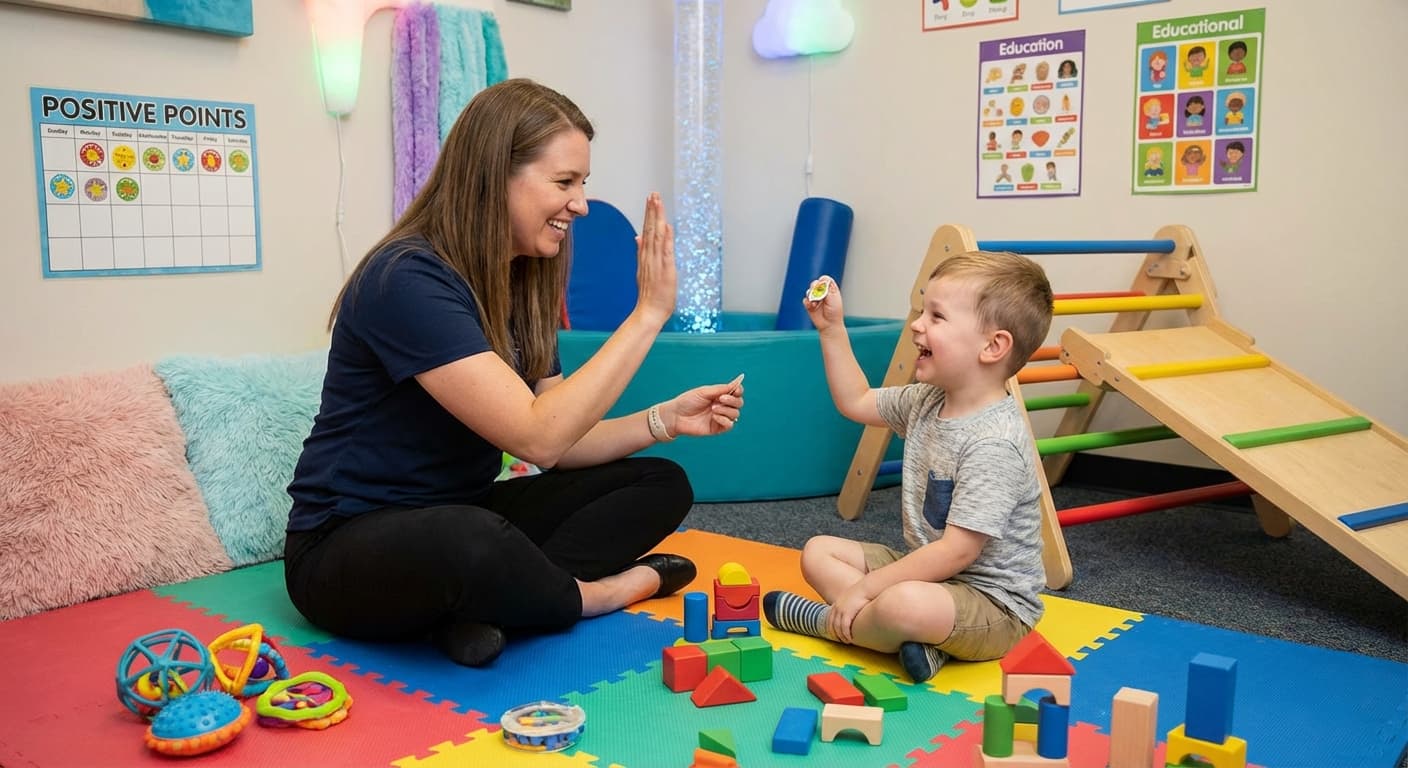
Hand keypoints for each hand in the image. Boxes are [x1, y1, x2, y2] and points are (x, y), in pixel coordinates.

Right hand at [634, 192, 675, 327]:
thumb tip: (638, 237)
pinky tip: (666, 226)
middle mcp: (649, 256)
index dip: (649, 214)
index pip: (646, 231)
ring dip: (657, 218)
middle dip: (652, 211)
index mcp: (645, 256)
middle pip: (650, 229)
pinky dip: (666, 239)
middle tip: (653, 194)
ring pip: (656, 236)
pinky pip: (665, 251)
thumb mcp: (644, 269)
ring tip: (657, 202)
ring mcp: (656, 262)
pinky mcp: (665, 270)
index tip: (650, 200)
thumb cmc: (650, 294)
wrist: (648, 312)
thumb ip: (641, 252)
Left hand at [662, 374, 743, 436]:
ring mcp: (720, 417)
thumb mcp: (704, 392)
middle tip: (720, 399)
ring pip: (735, 414)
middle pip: (739, 403)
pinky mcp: (717, 428)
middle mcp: (722, 406)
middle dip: (733, 400)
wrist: (676, 416)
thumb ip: (721, 388)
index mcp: (719, 395)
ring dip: (726, 410)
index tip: (736, 390)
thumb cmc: (687, 401)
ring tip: (713, 409)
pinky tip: (715, 417)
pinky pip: (730, 425)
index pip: (737, 393)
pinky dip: (725, 420)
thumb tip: (738, 381)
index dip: (739, 390)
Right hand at [802, 275, 844, 331]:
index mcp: (831, 290)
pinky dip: (808, 303)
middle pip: (815, 283)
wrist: (829, 324)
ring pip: (809, 291)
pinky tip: (812, 307)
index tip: (823, 285)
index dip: (823, 281)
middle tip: (816, 292)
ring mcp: (816, 299)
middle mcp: (823, 293)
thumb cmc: (835, 313)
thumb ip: (827, 289)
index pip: (825, 280)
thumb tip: (822, 281)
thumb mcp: (833, 298)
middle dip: (815, 286)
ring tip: (816, 303)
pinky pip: (805, 300)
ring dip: (811, 296)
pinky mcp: (810, 305)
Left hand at [828, 582, 870, 643]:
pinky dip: (846, 634)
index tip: (834, 635)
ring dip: (841, 636)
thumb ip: (849, 606)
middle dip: (835, 634)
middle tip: (840, 641)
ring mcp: (841, 611)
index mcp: (836, 605)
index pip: (829, 619)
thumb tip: (852, 613)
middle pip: (832, 625)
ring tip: (846, 641)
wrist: (866, 588)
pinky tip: (850, 638)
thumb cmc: (862, 593)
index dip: (831, 629)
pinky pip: (844, 627)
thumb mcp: (852, 599)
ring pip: (837, 628)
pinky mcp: (847, 613)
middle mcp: (836, 608)